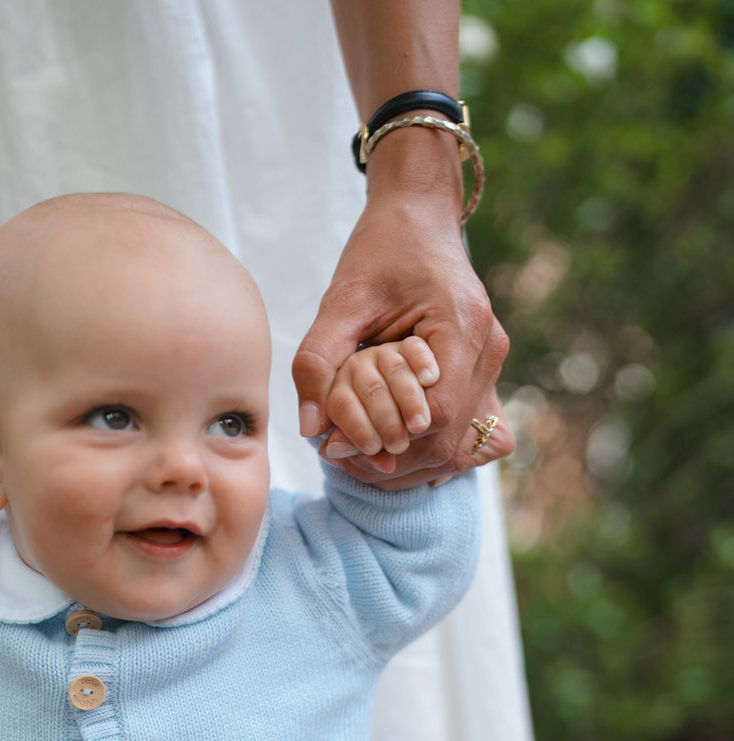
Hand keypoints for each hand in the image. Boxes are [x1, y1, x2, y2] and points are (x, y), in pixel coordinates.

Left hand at [293, 190, 511, 482]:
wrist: (419, 215)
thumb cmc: (380, 250)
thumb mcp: (340, 299)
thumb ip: (318, 360)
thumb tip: (309, 429)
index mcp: (461, 325)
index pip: (435, 414)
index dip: (388, 440)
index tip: (342, 444)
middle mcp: (488, 349)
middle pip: (451, 441)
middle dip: (395, 462)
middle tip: (341, 457)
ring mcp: (492, 363)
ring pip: (462, 445)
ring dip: (411, 464)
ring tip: (360, 456)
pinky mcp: (484, 372)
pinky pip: (470, 432)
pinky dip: (431, 449)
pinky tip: (393, 447)